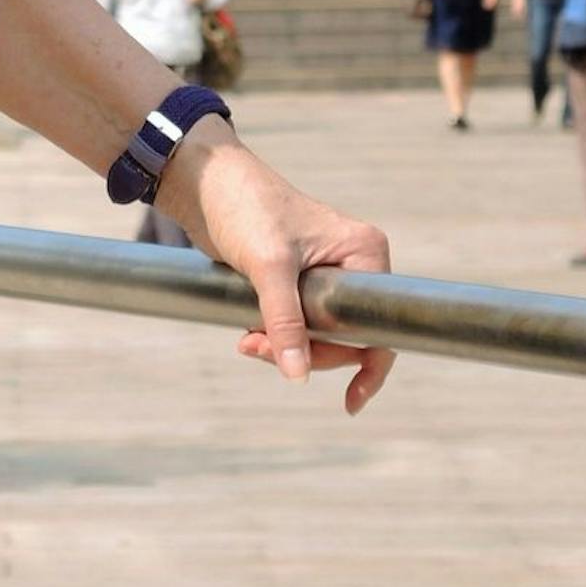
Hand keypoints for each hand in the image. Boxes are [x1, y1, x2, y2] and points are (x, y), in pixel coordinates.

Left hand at [158, 130, 395, 412]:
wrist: (207, 185)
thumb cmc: (245, 209)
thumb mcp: (268, 267)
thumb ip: (286, 322)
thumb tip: (297, 375)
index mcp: (364, 251)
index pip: (379, 324)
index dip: (368, 363)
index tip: (352, 401)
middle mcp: (353, 263)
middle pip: (347, 335)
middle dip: (306, 351)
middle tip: (258, 348)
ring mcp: (326, 273)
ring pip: (319, 334)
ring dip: (284, 345)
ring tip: (247, 340)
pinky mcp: (299, 280)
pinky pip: (299, 323)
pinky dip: (276, 334)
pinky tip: (249, 332)